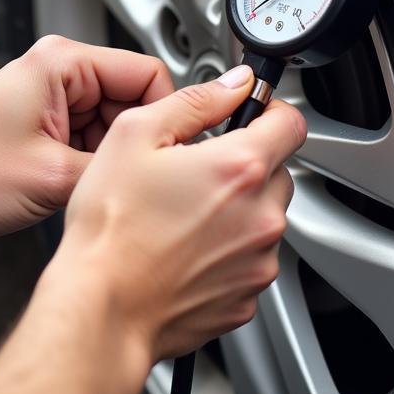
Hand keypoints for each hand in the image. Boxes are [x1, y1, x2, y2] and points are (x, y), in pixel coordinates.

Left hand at [0, 36, 172, 244]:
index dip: (163, 116)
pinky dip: (92, 168)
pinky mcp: (44, 129)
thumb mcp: (53, 177)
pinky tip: (76, 192)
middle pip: (133, 101)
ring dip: (110, 159)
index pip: (148, 74)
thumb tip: (161, 168)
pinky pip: (91, 143)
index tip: (170, 150)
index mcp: (62, 63)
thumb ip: (117, 167)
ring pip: (114, 126)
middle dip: (133, 143)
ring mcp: (51, 102)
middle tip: (126, 179)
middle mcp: (58, 74)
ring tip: (89, 189)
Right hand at [49, 66, 305, 358]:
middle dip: (244, 164)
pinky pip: (250, 259)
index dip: (269, 111)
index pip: (291, 122)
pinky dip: (228, 251)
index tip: (249, 115)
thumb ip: (196, 101)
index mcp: (239, 168)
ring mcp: (258, 261)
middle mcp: (261, 216)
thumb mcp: (135, 135)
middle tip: (195, 171)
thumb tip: (234, 84)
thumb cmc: (110, 229)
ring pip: (264, 217)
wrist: (102, 309)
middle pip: (278, 171)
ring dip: (237, 209)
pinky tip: (184, 249)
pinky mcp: (247, 297)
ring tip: (182, 215)